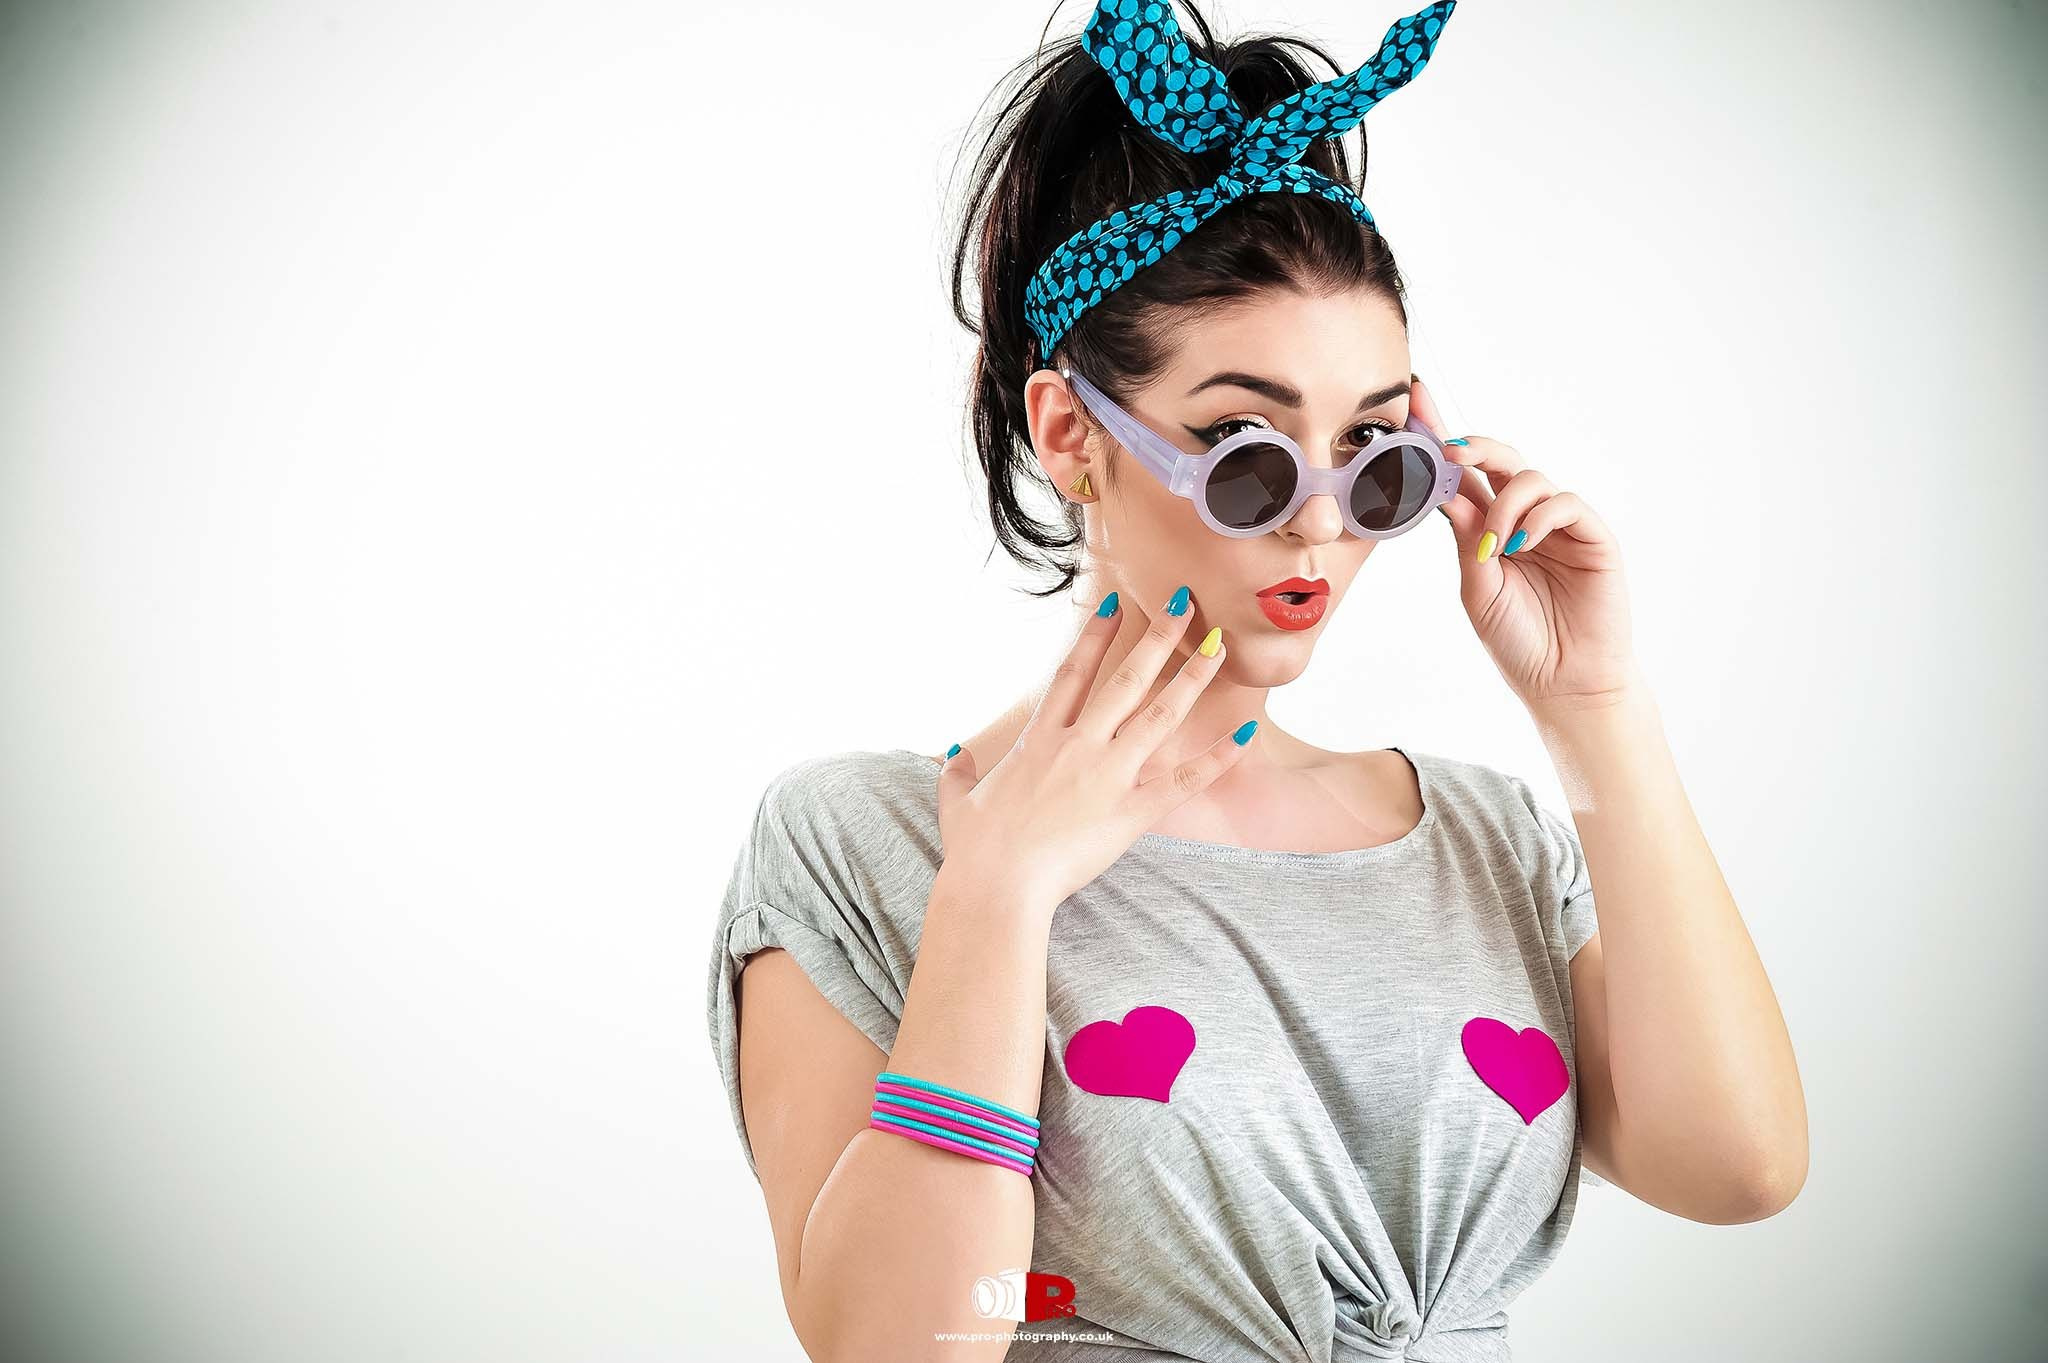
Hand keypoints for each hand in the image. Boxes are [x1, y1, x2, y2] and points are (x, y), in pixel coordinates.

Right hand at [935, 590, 1255, 910]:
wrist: (997, 886)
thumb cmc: (976, 848)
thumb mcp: (958, 801)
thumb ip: (959, 771)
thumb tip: (957, 752)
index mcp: (1039, 739)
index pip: (1073, 673)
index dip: (1094, 636)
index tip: (1115, 602)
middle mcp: (1079, 746)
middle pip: (1127, 679)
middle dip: (1157, 637)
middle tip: (1183, 603)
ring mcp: (1108, 775)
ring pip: (1160, 715)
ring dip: (1193, 678)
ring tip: (1220, 647)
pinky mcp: (1131, 811)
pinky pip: (1183, 780)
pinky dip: (1216, 758)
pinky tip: (1243, 735)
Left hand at [1410, 376, 1639, 711]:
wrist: (1563, 684)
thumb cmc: (1518, 641)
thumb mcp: (1477, 586)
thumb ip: (1465, 537)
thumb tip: (1444, 486)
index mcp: (1488, 529)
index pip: (1462, 476)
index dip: (1438, 438)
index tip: (1412, 403)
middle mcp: (1523, 520)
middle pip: (1500, 460)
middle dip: (1475, 445)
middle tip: (1451, 450)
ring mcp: (1559, 526)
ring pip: (1531, 478)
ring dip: (1505, 504)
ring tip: (1495, 547)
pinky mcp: (1593, 536)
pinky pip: (1565, 503)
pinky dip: (1538, 518)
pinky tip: (1522, 546)